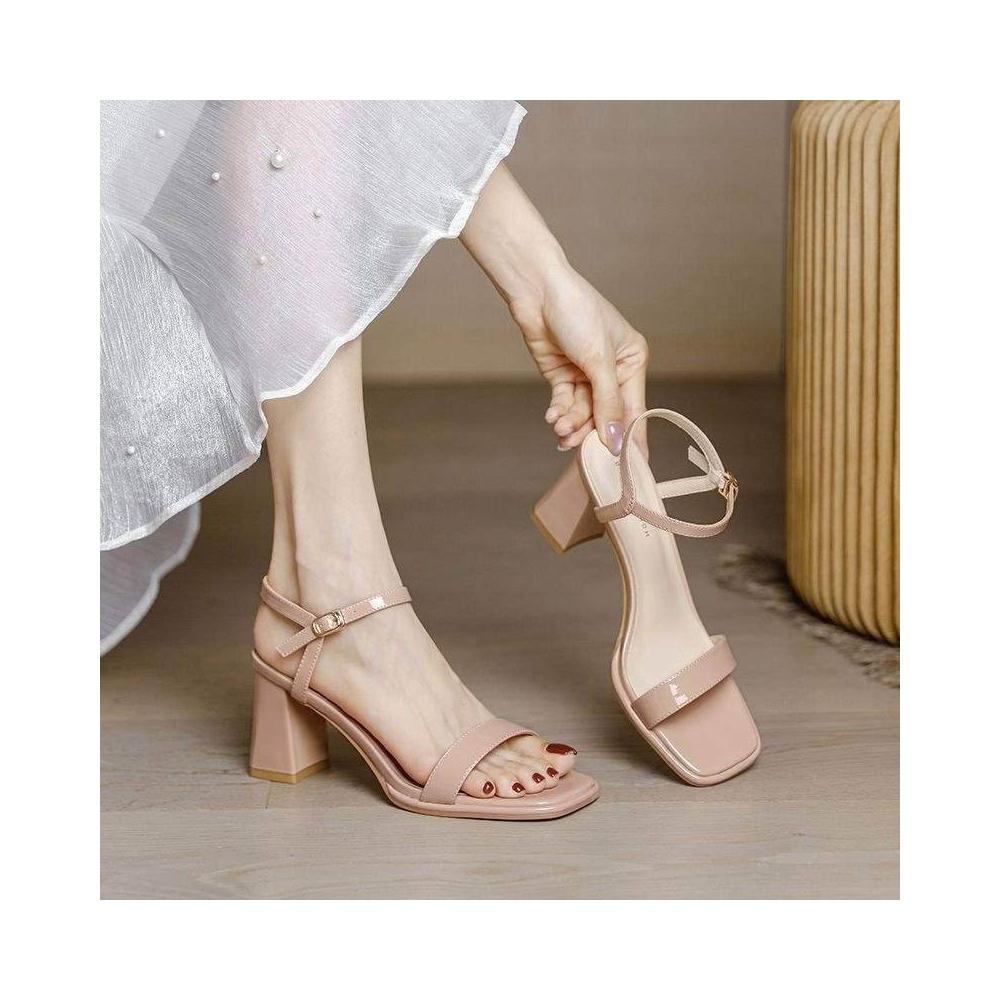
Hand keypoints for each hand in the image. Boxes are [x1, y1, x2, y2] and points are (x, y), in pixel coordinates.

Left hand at [509, 267, 647, 452]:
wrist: (538, 289)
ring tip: (559, 428)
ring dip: (571, 423)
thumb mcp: (598, 359)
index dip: (630, 438)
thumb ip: (608, 403)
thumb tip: (617, 440)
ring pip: (583, 412)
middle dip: (590, 430)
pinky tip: (553, 419)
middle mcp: (612, 371)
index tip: (630, 468)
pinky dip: (559, 413)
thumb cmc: (576, 311)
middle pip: (605, 415)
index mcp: (632, 362)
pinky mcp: (563, 375)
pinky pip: (566, 403)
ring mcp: (586, 374)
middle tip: (575, 446)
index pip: (633, 409)